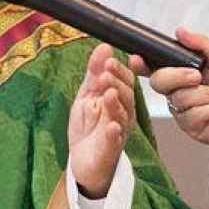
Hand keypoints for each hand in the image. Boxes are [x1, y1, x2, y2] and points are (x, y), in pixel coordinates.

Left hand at [68, 43, 134, 198]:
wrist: (82, 161)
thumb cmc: (89, 129)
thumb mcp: (87, 95)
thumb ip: (94, 72)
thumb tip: (104, 47)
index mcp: (119, 100)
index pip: (125, 81)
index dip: (118, 71)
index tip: (108, 61)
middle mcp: (123, 114)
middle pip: (126, 95)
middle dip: (116, 82)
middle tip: (105, 73)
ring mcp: (118, 131)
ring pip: (122, 115)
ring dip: (115, 103)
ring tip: (107, 93)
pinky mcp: (110, 149)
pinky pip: (115, 140)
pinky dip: (114, 132)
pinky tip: (111, 125)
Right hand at [130, 28, 208, 152]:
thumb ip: (201, 45)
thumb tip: (181, 31)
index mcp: (180, 74)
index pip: (153, 68)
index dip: (141, 64)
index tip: (136, 58)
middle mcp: (176, 92)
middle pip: (159, 81)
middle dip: (179, 76)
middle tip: (198, 77)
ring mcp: (180, 111)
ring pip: (181, 98)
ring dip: (208, 95)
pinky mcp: (189, 127)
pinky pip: (193, 115)